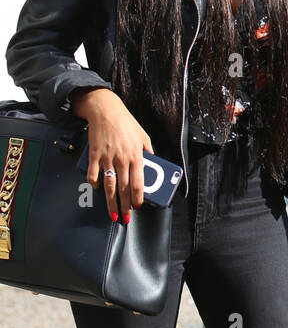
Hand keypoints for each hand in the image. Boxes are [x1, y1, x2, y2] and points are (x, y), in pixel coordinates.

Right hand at [71, 88, 152, 221]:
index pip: (138, 183)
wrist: (105, 110)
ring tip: (113, 214)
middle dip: (125, 206)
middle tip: (125, 218)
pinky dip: (94, 183)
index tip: (138, 207)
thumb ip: (148, 151)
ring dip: (111, 202)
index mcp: (136, 155)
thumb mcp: (143, 135)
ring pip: (109, 185)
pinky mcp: (94, 155)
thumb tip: (154, 161)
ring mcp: (107, 158)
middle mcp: (122, 159)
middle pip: (124, 188)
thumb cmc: (125, 123)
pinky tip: (98, 189)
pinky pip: (93, 174)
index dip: (138, 198)